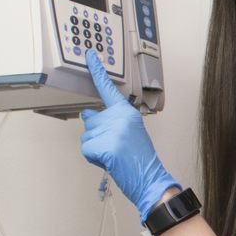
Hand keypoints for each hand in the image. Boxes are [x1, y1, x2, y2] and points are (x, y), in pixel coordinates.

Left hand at [79, 55, 177, 215]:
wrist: (150, 179)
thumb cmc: (141, 159)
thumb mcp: (130, 132)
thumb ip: (110, 121)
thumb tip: (86, 114)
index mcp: (127, 112)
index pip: (108, 88)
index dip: (97, 71)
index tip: (89, 56)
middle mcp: (119, 117)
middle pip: (90, 119)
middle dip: (96, 135)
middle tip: (115, 148)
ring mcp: (112, 130)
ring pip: (86, 136)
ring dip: (95, 148)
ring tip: (114, 155)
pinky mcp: (105, 145)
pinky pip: (86, 149)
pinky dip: (94, 158)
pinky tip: (109, 161)